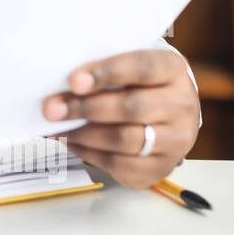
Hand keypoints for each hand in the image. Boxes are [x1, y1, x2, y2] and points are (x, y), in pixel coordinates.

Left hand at [42, 49, 199, 188]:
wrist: (167, 116)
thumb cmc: (137, 85)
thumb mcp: (129, 66)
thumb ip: (103, 71)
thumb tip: (61, 86)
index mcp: (173, 70)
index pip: (142, 68)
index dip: (106, 73)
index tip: (73, 81)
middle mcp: (182, 105)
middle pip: (132, 107)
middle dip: (85, 108)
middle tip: (52, 109)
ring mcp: (176, 140)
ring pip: (124, 139)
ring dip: (83, 133)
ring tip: (57, 127)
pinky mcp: (161, 167)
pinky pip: (120, 164)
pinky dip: (89, 153)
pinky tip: (72, 142)